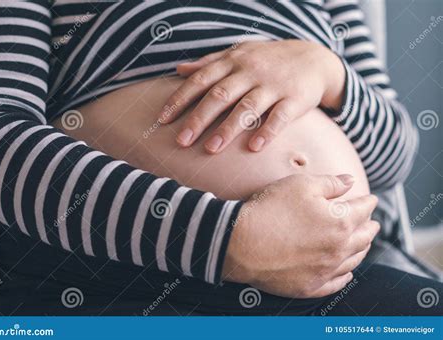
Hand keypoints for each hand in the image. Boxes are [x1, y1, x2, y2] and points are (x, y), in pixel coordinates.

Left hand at [158, 40, 345, 152]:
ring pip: (247, 107)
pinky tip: (254, 148)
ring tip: (211, 149)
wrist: (315, 57)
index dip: (180, 99)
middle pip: (220, 95)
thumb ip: (209, 62)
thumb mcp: (239, 53)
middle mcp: (251, 71)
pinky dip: (267, 131)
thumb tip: (179, 69)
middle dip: (198, 119)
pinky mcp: (295, 98)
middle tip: (181, 141)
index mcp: (233, 62)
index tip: (162, 119)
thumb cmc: (268, 59)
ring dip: (228, 129)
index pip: (201, 80)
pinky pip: (280, 116)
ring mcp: (273, 85)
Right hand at [222, 174, 378, 297]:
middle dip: (370, 227)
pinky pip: (336, 283)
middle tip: (373, 222)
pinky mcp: (309, 286)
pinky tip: (346, 272)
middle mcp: (338, 249)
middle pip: (363, 238)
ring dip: (362, 250)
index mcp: (340, 222)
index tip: (370, 198)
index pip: (362, 210)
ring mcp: (324, 270)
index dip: (368, 202)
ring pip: (353, 261)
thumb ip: (330, 183)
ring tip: (363, 243)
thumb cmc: (270, 209)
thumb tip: (350, 181)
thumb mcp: (300, 185)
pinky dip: (345, 276)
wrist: (242, 243)